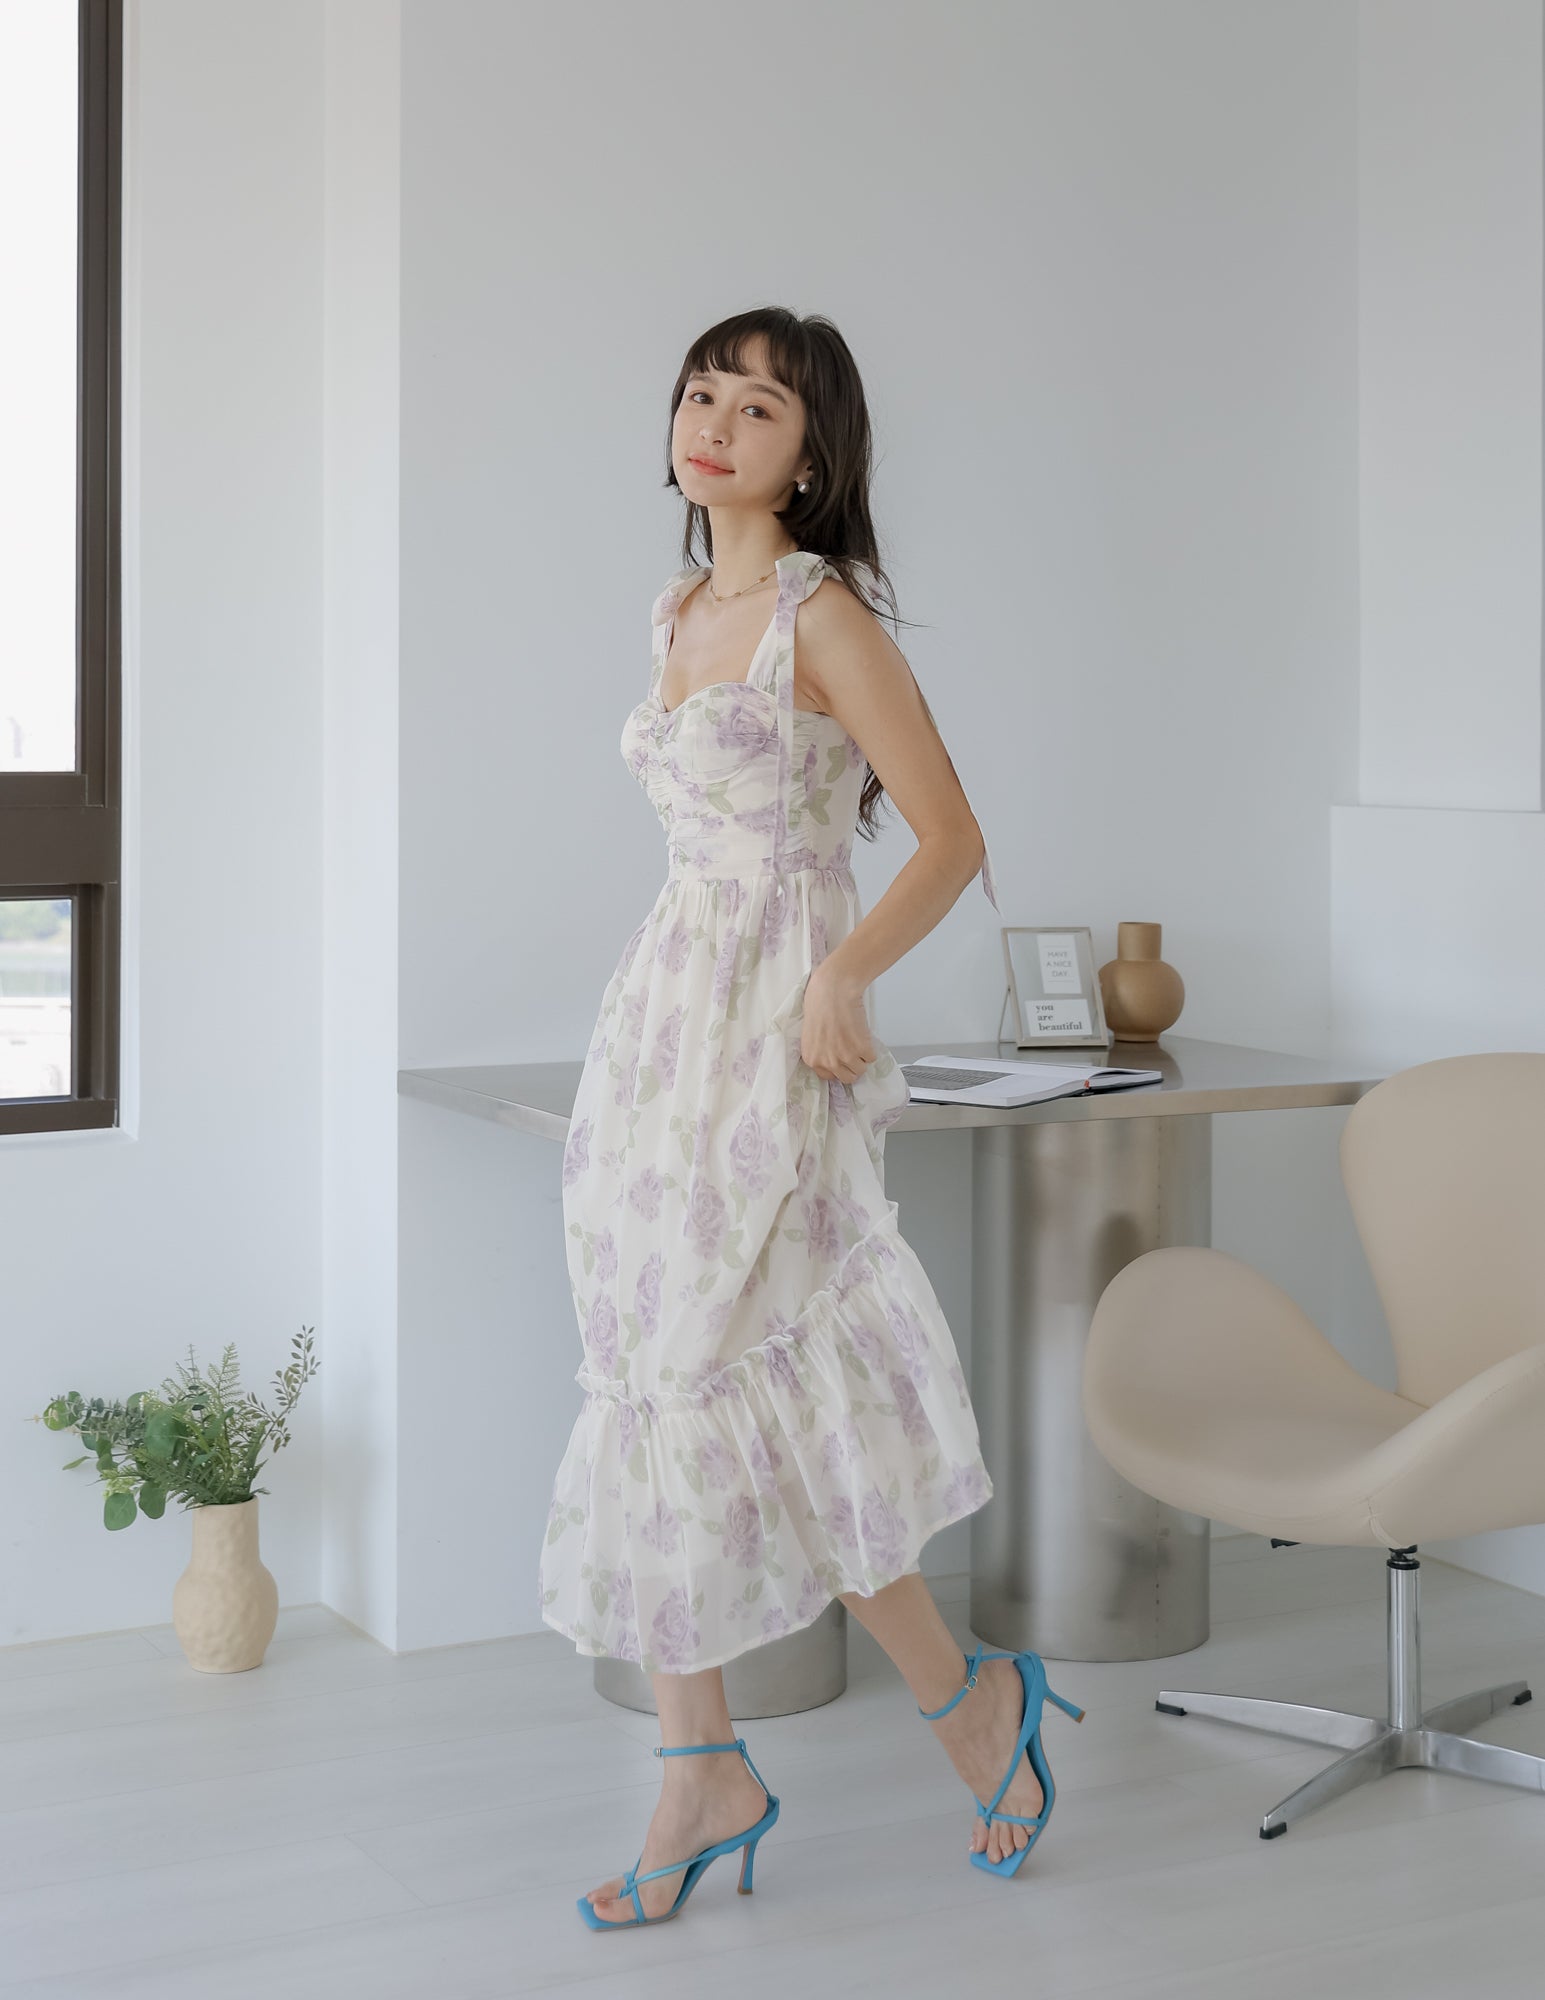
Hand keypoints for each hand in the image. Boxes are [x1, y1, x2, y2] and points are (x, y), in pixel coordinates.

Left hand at [798, 962, 874, 1083]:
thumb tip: (833, 1056)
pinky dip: (871, 1047)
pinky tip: (862, 1033)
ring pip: (861, 1069)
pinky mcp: (861, 1049)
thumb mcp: (811, 1033)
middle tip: (853, 1051)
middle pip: (847, 1077)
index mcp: (812, 1059)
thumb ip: (820, 1049)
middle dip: (851, 1065)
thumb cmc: (819, 1003)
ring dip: (862, 1057)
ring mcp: (845, 1057)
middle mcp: (827, 1062)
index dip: (837, 1066)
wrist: (833, 990)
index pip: (829, 1077)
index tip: (841, 1059)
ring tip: (857, 1040)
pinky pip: (872, 1057)